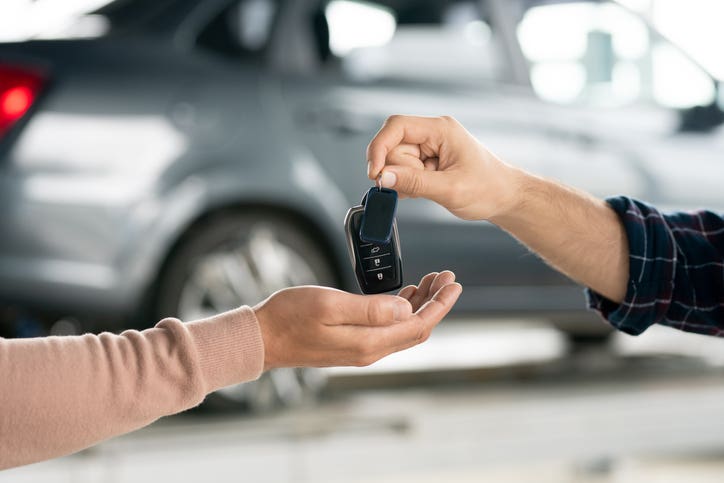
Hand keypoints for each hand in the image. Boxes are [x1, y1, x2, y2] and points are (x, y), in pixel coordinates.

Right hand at [254, 271, 461, 369]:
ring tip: (431, 281)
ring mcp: (360, 349)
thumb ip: (370, 309)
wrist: (262, 338)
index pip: (418, 325)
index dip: (440, 305)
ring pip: (402, 328)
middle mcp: (369, 350)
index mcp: (368, 342)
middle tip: (446, 278)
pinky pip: (387, 329)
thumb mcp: (330, 305)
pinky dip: (401, 310)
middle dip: (435, 302)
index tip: (454, 284)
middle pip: (415, 328)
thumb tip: (407, 308)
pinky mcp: (351, 344)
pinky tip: (403, 295)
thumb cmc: (289, 316)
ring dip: (420, 305)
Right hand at [366, 115, 520, 220]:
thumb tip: (384, 177)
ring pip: (397, 161)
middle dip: (398, 171)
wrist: (505, 198)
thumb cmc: (489, 188)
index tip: (375, 172)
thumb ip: (415, 183)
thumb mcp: (450, 189)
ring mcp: (430, 147)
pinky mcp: (428, 161)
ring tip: (429, 190)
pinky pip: (404, 170)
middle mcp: (433, 134)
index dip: (380, 147)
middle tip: (417, 188)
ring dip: (405, 180)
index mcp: (441, 129)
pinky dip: (408, 184)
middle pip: (394, 146)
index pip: (397, 126)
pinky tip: (425, 191)